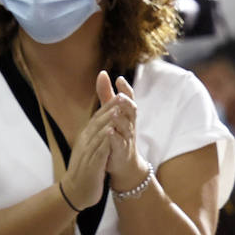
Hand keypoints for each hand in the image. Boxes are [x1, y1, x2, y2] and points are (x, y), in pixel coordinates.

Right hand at [59, 72, 127, 208]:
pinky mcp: (92, 165)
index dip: (108, 106)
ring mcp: (87, 153)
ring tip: (117, 109)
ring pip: (98, 134)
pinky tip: (111, 132)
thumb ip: (96, 136)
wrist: (75, 191)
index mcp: (86, 138)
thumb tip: (104, 124)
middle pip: (98, 122)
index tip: (119, 94)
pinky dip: (105, 140)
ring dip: (108, 121)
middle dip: (110, 109)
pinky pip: (99, 150)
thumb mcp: (89, 150)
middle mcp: (85, 142)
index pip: (97, 118)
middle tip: (121, 96)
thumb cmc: (85, 170)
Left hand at [100, 74, 146, 190]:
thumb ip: (107, 94)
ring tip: (114, 113)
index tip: (119, 79)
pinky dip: (115, 137)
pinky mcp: (121, 150)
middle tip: (120, 97)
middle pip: (131, 112)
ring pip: (126, 127)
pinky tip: (109, 132)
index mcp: (127, 114)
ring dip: (120, 120)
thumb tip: (102, 73)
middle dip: (127, 104)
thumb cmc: (117, 132)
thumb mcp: (111, 111)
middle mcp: (129, 124)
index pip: (129, 99)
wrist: (123, 162)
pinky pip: (119, 143)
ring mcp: (127, 138)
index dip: (126, 89)